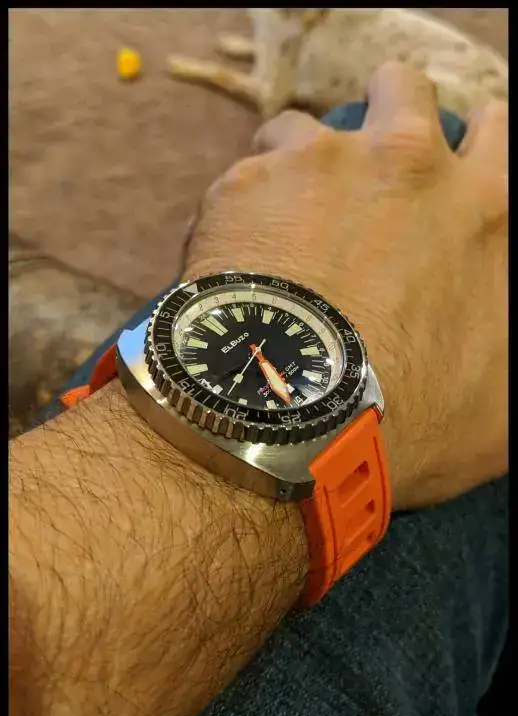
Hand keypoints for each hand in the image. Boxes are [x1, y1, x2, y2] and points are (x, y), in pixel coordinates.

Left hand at [183, 62, 507, 509]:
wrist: (297, 420)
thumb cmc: (407, 419)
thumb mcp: (500, 401)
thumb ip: (503, 343)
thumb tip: (492, 329)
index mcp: (482, 208)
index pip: (497, 130)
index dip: (470, 145)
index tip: (444, 173)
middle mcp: (407, 164)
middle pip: (404, 89)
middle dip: (388, 116)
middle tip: (362, 174)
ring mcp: (321, 164)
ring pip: (308, 127)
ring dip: (300, 167)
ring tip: (284, 228)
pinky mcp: (250, 182)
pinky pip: (245, 177)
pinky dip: (244, 210)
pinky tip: (242, 261)